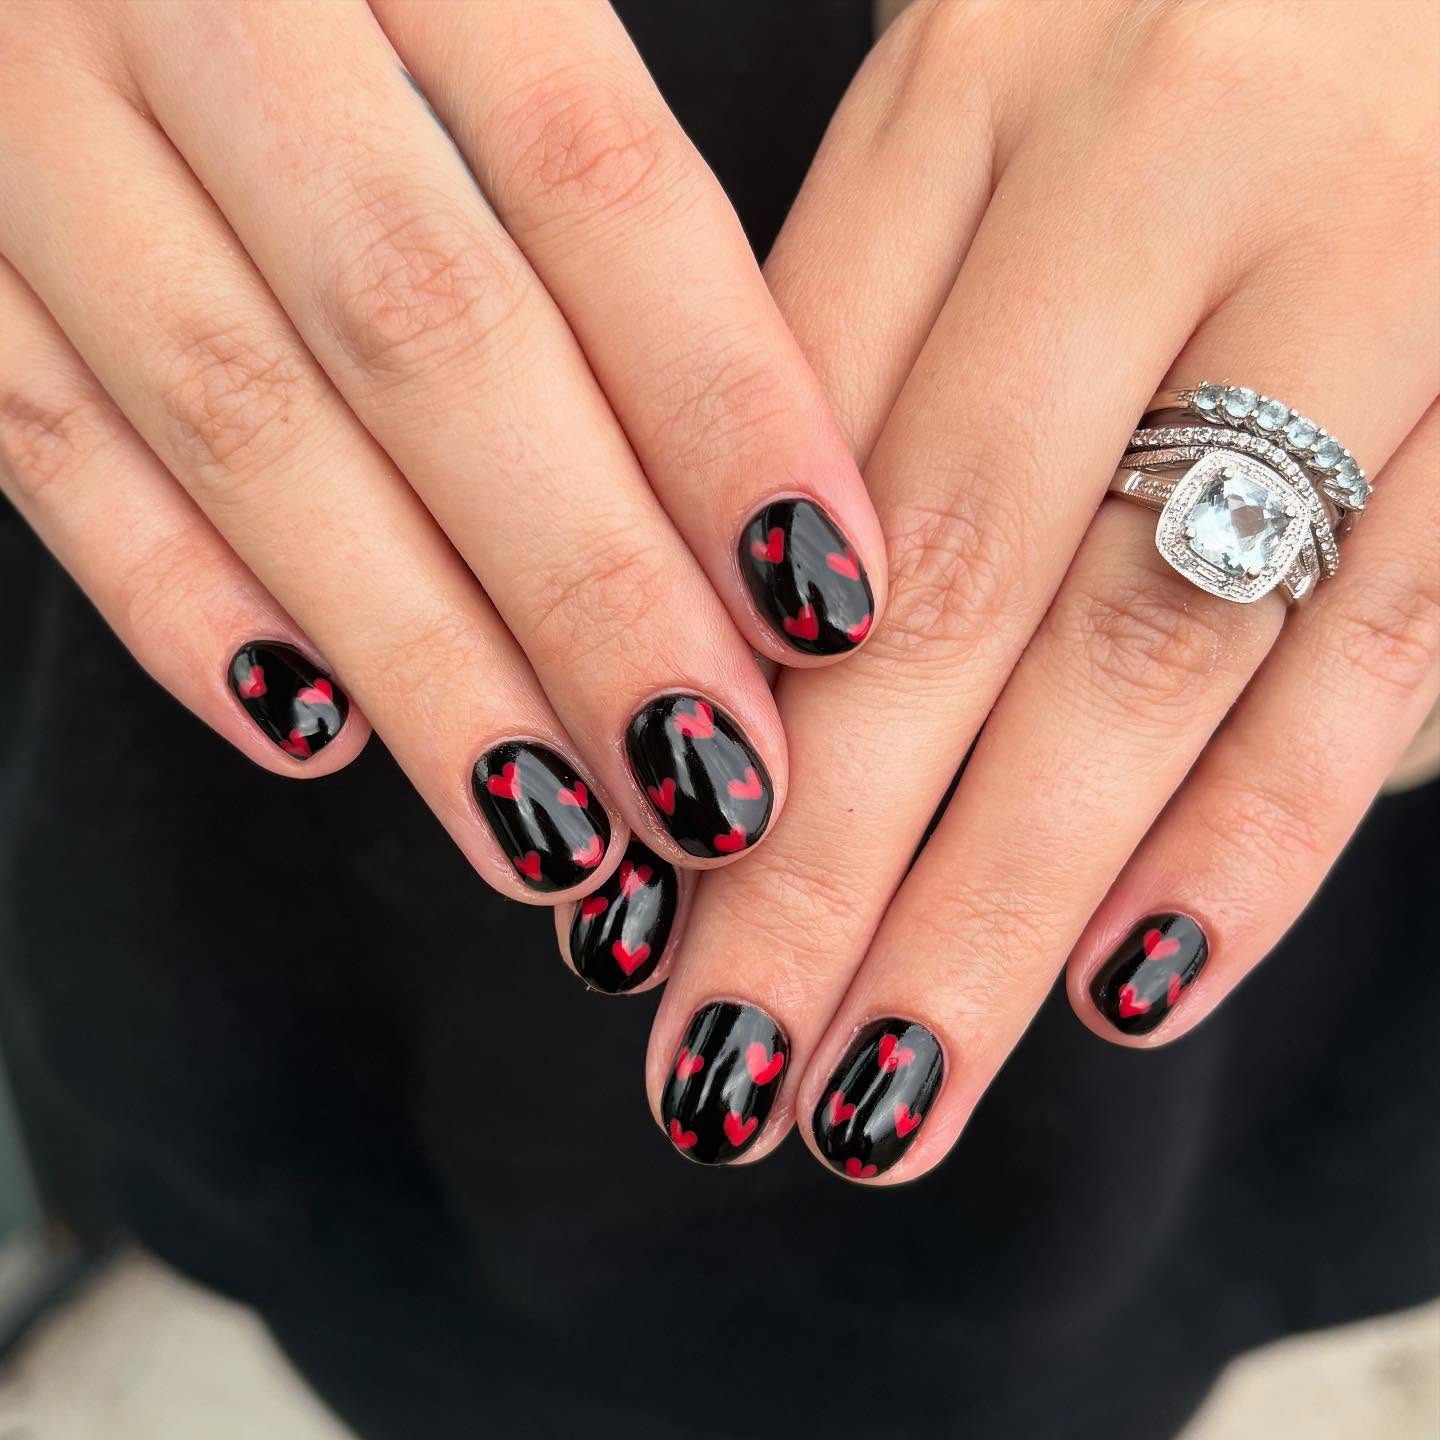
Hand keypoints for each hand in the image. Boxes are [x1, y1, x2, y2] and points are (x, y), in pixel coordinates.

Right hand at [0, 0, 885, 910]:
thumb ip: (563, 132)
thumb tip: (735, 439)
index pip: (595, 180)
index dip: (724, 404)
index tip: (826, 596)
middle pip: (433, 339)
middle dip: (588, 591)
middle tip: (712, 779)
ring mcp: (15, 113)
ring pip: (246, 429)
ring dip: (417, 656)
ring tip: (549, 828)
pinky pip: (33, 438)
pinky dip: (174, 601)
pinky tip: (308, 732)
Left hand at [615, 0, 1438, 1173]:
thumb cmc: (1179, 41)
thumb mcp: (990, 109)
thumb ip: (870, 334)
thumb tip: (740, 648)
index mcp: (976, 76)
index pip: (779, 439)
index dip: (690, 692)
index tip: (620, 894)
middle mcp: (1159, 156)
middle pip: (936, 582)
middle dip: (813, 866)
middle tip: (713, 1076)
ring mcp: (1366, 255)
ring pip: (1140, 647)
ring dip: (995, 906)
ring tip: (878, 1096)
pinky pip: (1381, 642)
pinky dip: (1252, 831)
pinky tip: (1126, 987)